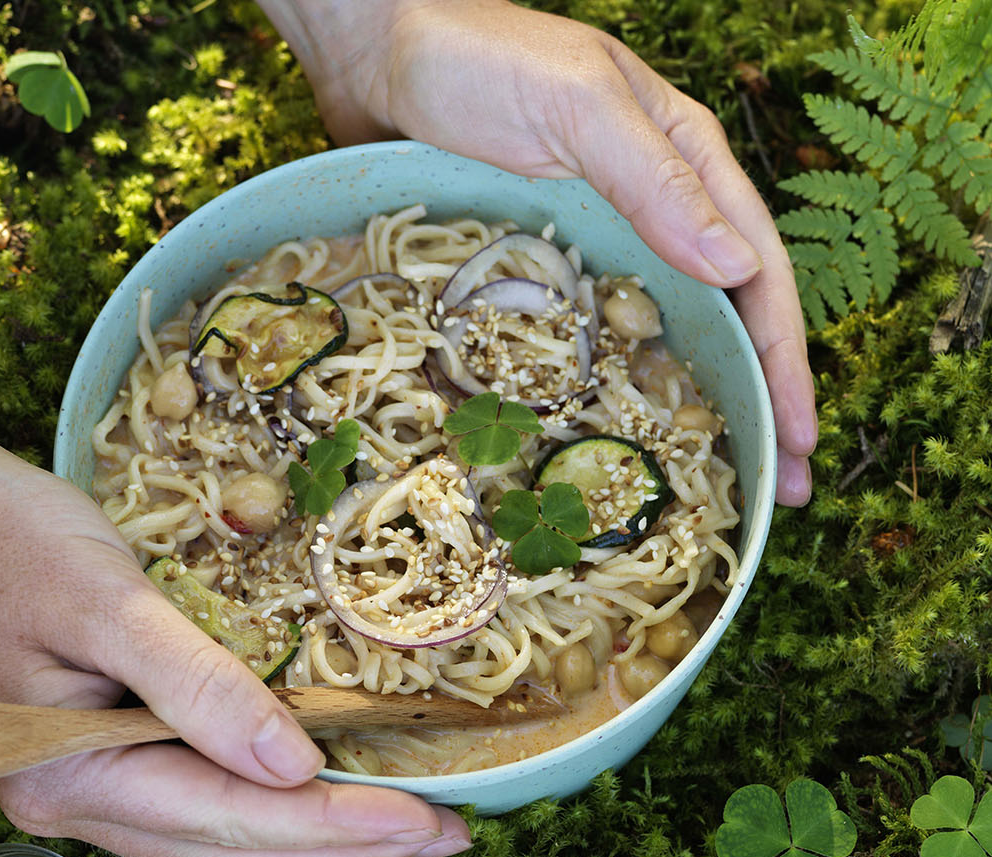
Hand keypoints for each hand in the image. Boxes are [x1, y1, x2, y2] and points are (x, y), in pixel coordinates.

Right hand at [0, 293, 469, 856]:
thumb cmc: (2, 537)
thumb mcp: (105, 600)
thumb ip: (197, 688)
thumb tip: (295, 766)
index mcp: (70, 776)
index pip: (231, 818)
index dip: (337, 825)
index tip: (429, 821)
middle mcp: (73, 802)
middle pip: (232, 848)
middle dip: (343, 850)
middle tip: (447, 837)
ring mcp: (80, 785)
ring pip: (215, 842)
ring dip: (310, 845)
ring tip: (401, 838)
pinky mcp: (92, 753)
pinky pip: (191, 809)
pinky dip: (262, 817)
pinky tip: (311, 808)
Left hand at [260, 0, 817, 504]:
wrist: (377, 52)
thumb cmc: (476, 59)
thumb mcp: (577, 106)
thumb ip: (654, 180)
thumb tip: (733, 267)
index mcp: (684, 159)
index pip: (758, 271)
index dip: (784, 359)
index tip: (798, 436)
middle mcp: (652, 203)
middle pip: (725, 310)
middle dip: (759, 395)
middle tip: (782, 485)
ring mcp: (598, 234)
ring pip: (669, 325)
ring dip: (699, 396)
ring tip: (720, 469)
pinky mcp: (543, 256)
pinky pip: (597, 327)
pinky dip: (624, 378)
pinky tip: (628, 424)